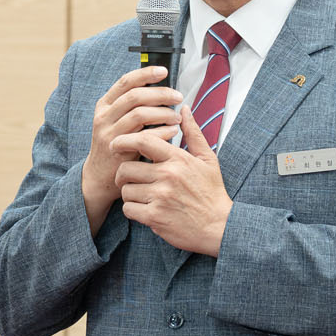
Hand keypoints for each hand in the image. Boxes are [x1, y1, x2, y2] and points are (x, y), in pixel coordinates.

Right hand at [81, 66, 180, 226]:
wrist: (98, 176)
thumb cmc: (117, 144)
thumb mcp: (117, 120)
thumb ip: (134, 105)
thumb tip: (161, 88)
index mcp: (105, 104)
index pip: (126, 82)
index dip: (145, 73)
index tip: (164, 71)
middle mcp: (104, 116)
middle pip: (135, 96)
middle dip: (160, 94)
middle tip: (178, 97)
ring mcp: (109, 132)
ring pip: (139, 114)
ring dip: (163, 113)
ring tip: (177, 117)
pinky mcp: (118, 149)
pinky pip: (144, 136)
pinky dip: (162, 131)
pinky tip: (173, 131)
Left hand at [113, 100, 232, 256]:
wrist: (219, 226)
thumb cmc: (212, 192)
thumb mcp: (208, 159)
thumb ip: (193, 133)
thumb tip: (184, 109)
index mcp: (178, 159)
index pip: (142, 141)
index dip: (124, 141)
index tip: (116, 144)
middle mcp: (167, 176)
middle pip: (127, 168)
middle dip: (123, 174)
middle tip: (129, 178)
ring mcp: (160, 197)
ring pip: (126, 190)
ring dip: (130, 194)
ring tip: (143, 195)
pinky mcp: (155, 217)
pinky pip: (128, 209)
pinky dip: (133, 210)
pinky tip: (145, 209)